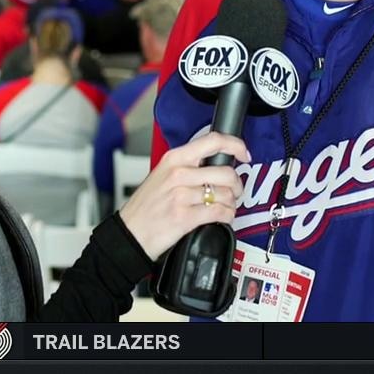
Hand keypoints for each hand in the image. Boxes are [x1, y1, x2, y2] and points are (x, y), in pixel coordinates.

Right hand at [117, 131, 248, 260]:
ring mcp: (182, 195)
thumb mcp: (161, 174)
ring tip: (224, 207)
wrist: (130, 232)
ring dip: (231, 204)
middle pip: (226, 172)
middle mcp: (179, 174)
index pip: (212, 141)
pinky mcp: (186, 217)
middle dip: (237, 185)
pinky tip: (221, 218)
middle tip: (234, 191)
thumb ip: (187, 166)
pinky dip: (227, 217)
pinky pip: (220, 213)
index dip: (234, 145)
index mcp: (174, 159)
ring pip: (226, 195)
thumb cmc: (146, 206)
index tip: (243, 153)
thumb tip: (216, 164)